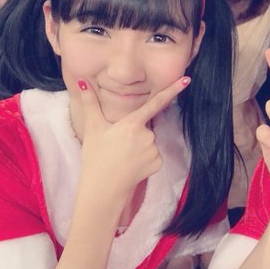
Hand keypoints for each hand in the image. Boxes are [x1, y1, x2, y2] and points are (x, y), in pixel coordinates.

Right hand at [77, 77, 189, 202]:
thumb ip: (90, 103)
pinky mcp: (158, 163)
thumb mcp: (92, 128)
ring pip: (149, 141)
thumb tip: (82, 81)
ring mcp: (154, 150)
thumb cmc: (96, 156)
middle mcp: (147, 135)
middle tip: (118, 144)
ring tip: (123, 156)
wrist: (103, 188)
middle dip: (135, 132)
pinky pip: (154, 154)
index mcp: (132, 124)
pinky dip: (145, 158)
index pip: (156, 102)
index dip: (172, 90)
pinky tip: (132, 164)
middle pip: (146, 126)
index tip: (187, 80)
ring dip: (139, 145)